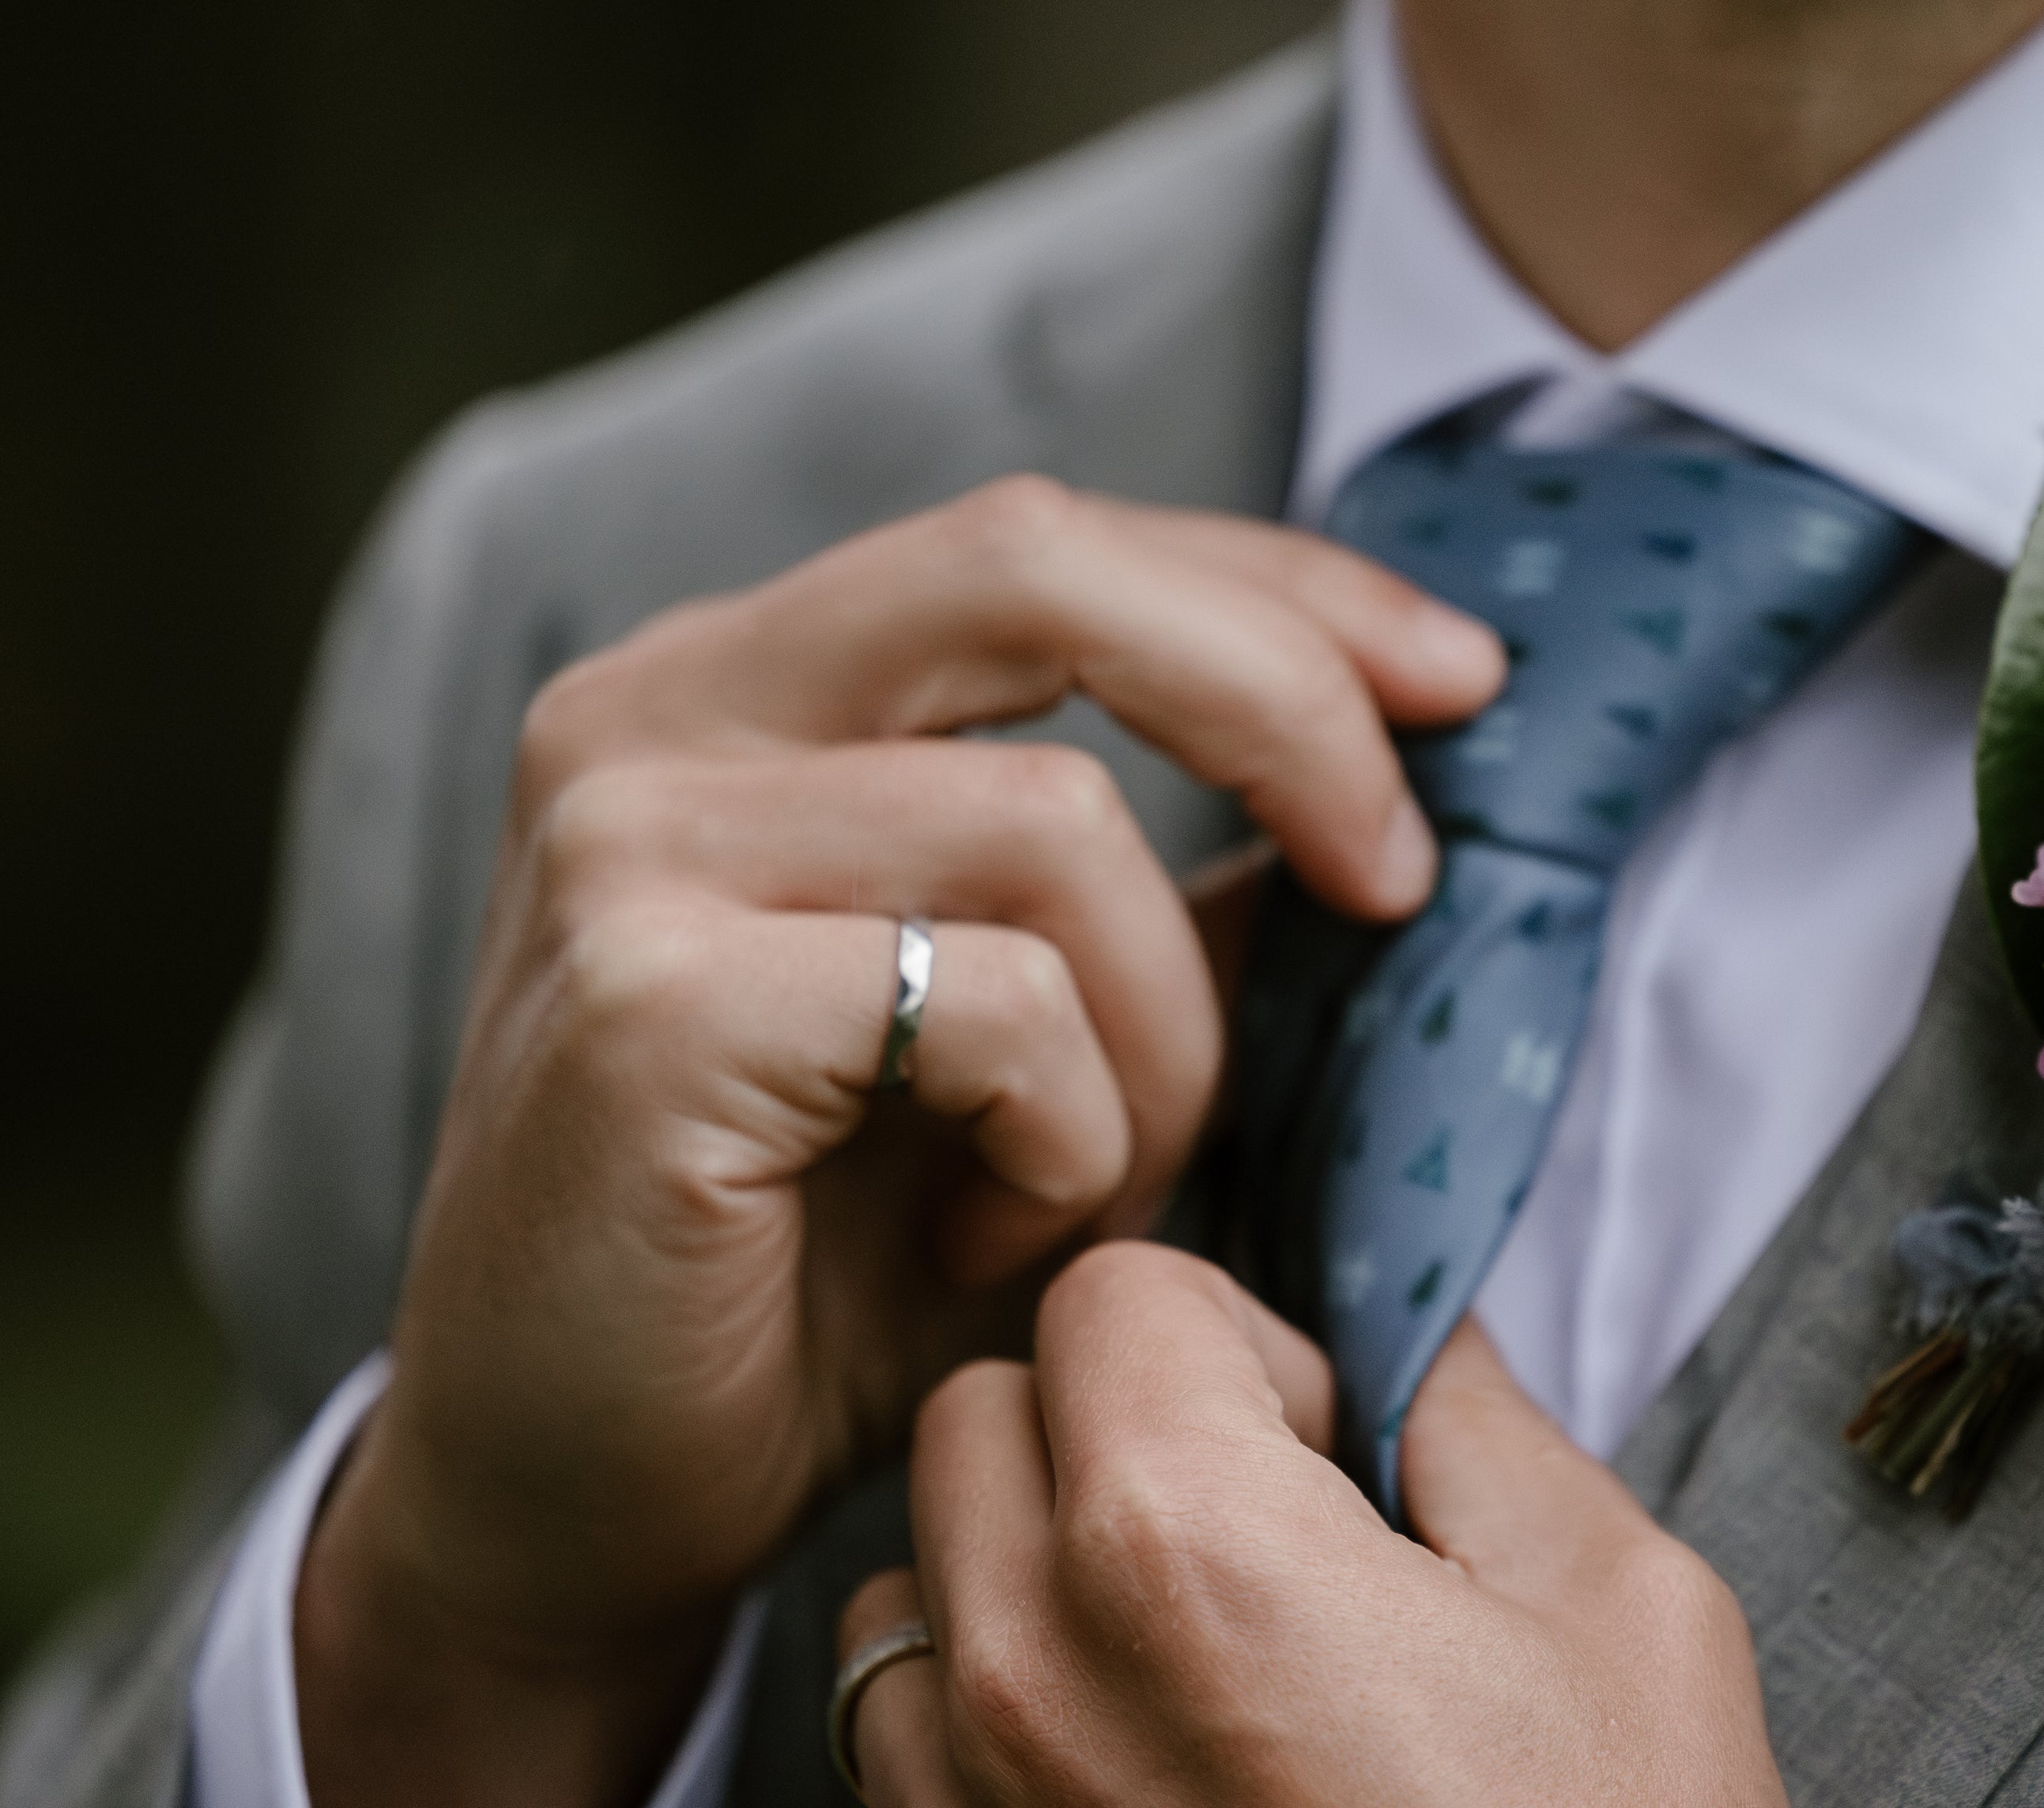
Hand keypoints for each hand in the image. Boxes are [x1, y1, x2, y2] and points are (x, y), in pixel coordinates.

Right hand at [292, 479, 1502, 1806]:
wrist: (576, 1504)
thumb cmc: (816, 1270)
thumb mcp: (1029, 1042)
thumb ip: (1159, 898)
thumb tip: (1382, 797)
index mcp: (746, 684)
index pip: (1050, 544)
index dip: (1281, 591)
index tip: (1461, 682)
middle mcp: (657, 713)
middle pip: (1042, 568)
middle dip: (1285, 703)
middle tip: (1398, 880)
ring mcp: (631, 845)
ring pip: (1060, 826)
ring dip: (1165, 1038)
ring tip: (1097, 1183)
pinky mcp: (645, 1003)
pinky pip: (998, 1004)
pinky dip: (1074, 1137)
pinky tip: (996, 1237)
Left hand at [837, 1242, 1786, 1807]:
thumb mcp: (1617, 1613)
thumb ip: (1484, 1429)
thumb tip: (1410, 1341)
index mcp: (1191, 1550)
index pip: (1110, 1295)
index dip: (1236, 1336)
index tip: (1324, 1440)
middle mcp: (1035, 1674)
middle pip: (987, 1414)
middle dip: (1116, 1428)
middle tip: (1269, 1532)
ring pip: (915, 1579)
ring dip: (1026, 1575)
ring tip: (1191, 1659)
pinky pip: (903, 1741)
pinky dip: (988, 1714)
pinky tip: (1138, 1760)